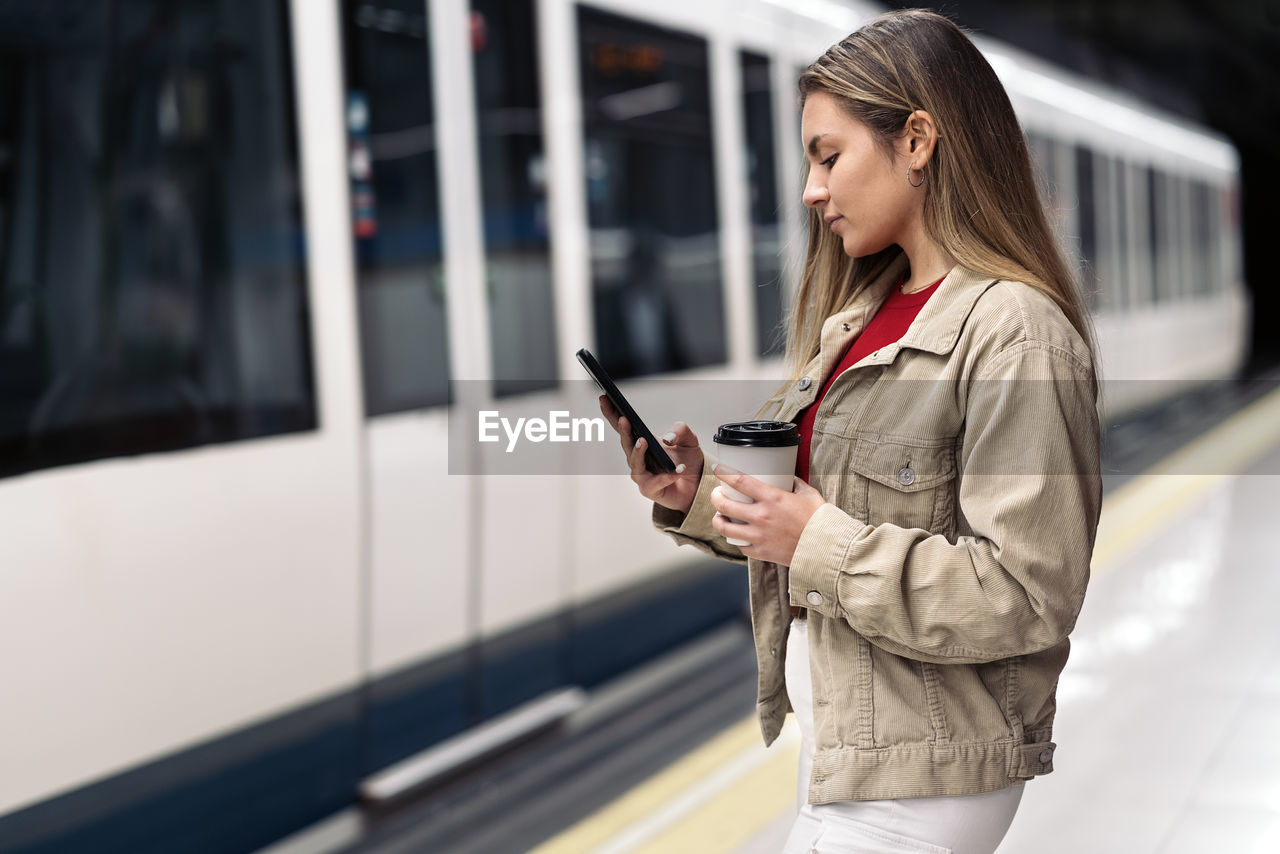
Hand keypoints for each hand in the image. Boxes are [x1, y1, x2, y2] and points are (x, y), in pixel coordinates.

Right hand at [599, 395, 702, 514]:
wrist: (698, 485)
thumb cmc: (688, 460)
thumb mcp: (689, 439)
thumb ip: (680, 430)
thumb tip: (667, 438)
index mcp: (642, 441)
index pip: (624, 426)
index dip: (612, 413)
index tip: (604, 398)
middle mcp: (638, 458)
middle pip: (626, 443)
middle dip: (624, 431)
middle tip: (623, 419)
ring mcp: (642, 475)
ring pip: (635, 464)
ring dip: (638, 452)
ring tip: (644, 441)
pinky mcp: (650, 490)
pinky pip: (655, 482)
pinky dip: (666, 476)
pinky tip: (678, 470)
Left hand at [709, 465, 825, 564]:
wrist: (826, 549)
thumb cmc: (820, 521)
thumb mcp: (808, 494)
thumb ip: (795, 484)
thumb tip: (788, 477)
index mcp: (772, 498)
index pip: (739, 481)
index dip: (724, 472)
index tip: (717, 468)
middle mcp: (761, 516)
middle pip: (724, 504)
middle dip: (715, 497)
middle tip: (717, 494)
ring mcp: (759, 536)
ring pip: (725, 527)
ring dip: (718, 519)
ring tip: (720, 515)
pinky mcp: (761, 552)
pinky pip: (740, 545)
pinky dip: (736, 539)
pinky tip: (738, 534)